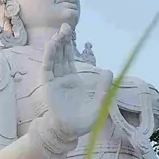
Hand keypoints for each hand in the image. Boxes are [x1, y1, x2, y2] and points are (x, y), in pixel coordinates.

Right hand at [41, 23, 111, 140]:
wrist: (69, 131)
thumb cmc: (83, 121)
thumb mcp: (100, 103)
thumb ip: (104, 88)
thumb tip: (109, 71)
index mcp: (74, 81)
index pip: (70, 60)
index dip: (70, 47)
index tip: (72, 34)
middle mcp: (63, 79)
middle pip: (61, 56)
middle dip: (63, 41)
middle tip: (65, 26)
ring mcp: (55, 82)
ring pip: (54, 59)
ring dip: (56, 46)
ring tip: (59, 33)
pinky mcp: (49, 86)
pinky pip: (48, 68)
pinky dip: (50, 57)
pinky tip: (52, 46)